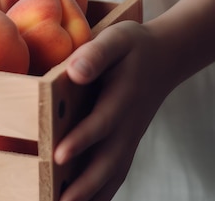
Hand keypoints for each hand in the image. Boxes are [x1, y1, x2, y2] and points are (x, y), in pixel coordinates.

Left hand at [54, 20, 172, 200]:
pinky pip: (117, 171)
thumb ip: (95, 53)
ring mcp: (129, 136)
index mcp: (122, 97)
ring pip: (113, 172)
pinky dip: (103, 191)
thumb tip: (74, 71)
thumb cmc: (133, 46)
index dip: (81, 140)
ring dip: (91, 194)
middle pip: (108, 160)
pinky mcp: (127, 142)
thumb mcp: (117, 39)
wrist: (165, 56)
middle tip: (58, 200)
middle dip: (84, 183)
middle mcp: (127, 124)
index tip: (58, 155)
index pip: (101, 123)